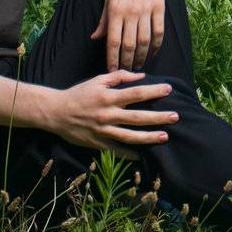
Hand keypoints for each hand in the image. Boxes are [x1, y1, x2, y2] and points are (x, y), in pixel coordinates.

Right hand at [48, 70, 176, 148]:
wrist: (56, 112)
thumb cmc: (79, 94)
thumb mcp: (98, 80)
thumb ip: (119, 76)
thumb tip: (140, 76)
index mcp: (108, 98)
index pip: (135, 94)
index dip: (153, 91)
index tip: (169, 89)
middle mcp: (107, 115)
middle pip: (137, 117)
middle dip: (158, 117)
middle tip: (175, 116)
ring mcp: (103, 131)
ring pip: (129, 136)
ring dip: (148, 137)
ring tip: (165, 137)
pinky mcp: (98, 143)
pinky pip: (116, 150)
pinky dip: (130, 154)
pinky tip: (143, 155)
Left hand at [91, 0, 165, 70]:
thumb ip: (103, 20)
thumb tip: (94, 38)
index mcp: (115, 11)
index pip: (112, 41)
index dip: (112, 58)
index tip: (112, 70)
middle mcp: (130, 13)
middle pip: (129, 45)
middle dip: (126, 61)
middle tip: (125, 72)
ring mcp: (146, 10)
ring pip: (144, 41)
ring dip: (141, 57)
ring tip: (138, 65)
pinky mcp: (159, 8)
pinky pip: (158, 31)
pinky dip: (156, 45)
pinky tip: (152, 53)